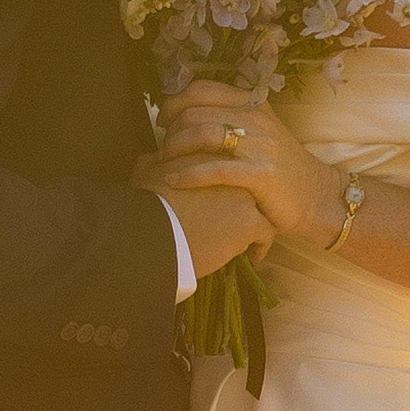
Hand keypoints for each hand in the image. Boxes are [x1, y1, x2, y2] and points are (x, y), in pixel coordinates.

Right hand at [134, 157, 275, 277]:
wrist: (151, 232)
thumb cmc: (145, 204)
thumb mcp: (144, 172)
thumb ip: (155, 160)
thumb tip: (155, 157)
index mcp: (208, 154)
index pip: (227, 165)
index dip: (225, 184)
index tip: (219, 199)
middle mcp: (231, 169)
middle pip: (247, 184)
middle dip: (242, 201)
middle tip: (232, 218)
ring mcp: (244, 195)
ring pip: (260, 208)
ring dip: (252, 222)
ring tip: (244, 238)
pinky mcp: (249, 221)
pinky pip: (265, 233)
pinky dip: (260, 245)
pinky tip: (252, 256)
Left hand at [157, 80, 342, 247]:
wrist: (317, 197)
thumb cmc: (279, 169)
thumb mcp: (259, 133)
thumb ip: (230, 119)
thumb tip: (185, 116)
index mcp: (252, 103)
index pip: (202, 90)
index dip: (174, 103)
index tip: (163, 122)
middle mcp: (256, 118)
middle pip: (195, 112)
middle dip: (170, 131)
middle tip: (163, 150)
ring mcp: (260, 145)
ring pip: (201, 134)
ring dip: (174, 148)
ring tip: (165, 163)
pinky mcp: (261, 174)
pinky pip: (214, 169)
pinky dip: (187, 174)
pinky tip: (173, 181)